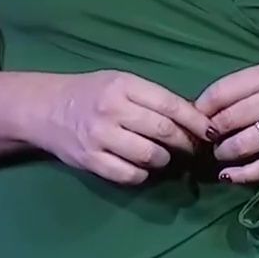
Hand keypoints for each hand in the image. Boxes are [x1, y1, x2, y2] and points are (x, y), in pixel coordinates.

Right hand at [23, 71, 214, 184]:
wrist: (47, 109)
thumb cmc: (92, 93)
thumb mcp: (121, 83)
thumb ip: (152, 98)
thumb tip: (193, 119)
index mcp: (123, 85)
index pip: (170, 105)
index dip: (196, 121)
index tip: (211, 131)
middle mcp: (112, 109)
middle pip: (164, 131)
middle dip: (186, 143)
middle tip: (194, 148)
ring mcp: (100, 137)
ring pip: (150, 156)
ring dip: (165, 160)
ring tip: (166, 156)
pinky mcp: (91, 161)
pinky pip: (130, 175)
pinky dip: (143, 174)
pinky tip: (143, 167)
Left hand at [195, 64, 258, 183]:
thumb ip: (238, 90)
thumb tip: (200, 111)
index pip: (220, 92)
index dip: (201, 109)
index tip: (195, 118)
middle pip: (227, 120)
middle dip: (210, 133)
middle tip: (206, 139)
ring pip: (242, 145)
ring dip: (223, 153)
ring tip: (220, 153)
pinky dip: (242, 175)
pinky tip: (229, 175)